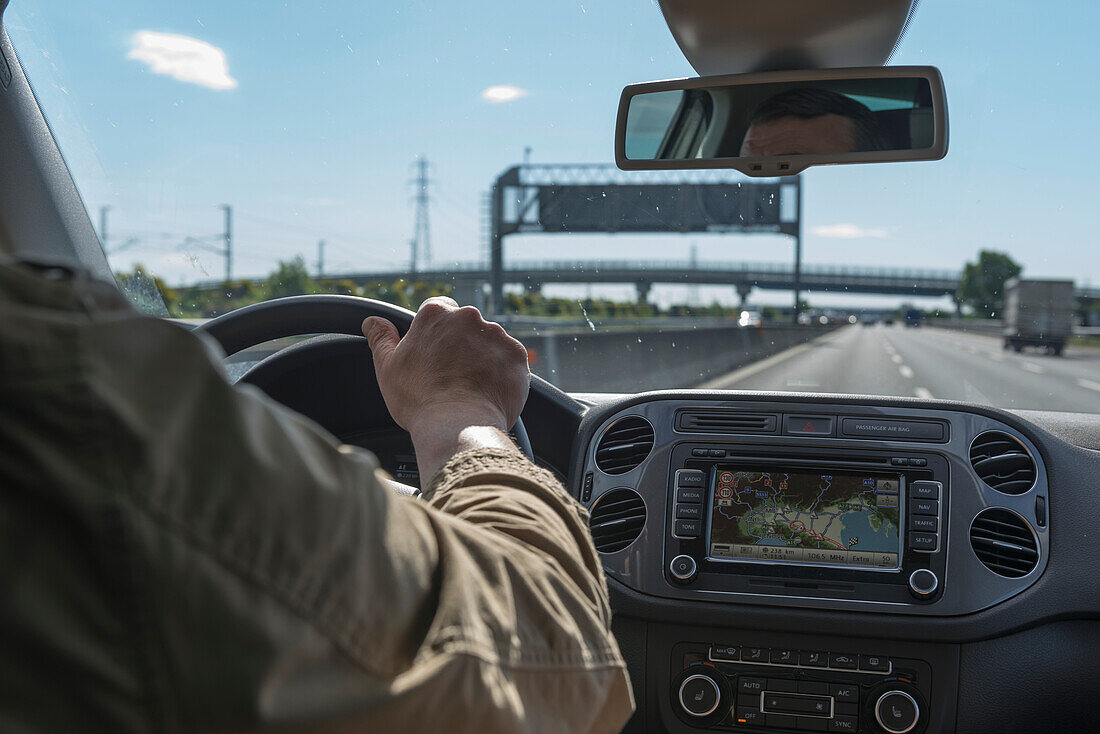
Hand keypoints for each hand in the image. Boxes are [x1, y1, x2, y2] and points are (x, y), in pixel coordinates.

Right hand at [362, 297, 529, 478]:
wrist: (457, 427)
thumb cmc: (419, 399)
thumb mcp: (387, 367)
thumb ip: (381, 338)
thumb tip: (372, 321)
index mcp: (436, 314)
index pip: (440, 308)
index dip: (437, 331)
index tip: (437, 351)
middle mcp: (469, 317)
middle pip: (466, 325)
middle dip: (461, 344)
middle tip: (451, 374)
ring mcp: (496, 336)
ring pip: (490, 341)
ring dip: (483, 357)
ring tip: (470, 386)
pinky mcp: (517, 356)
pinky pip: (509, 359)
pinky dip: (502, 372)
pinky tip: (487, 390)